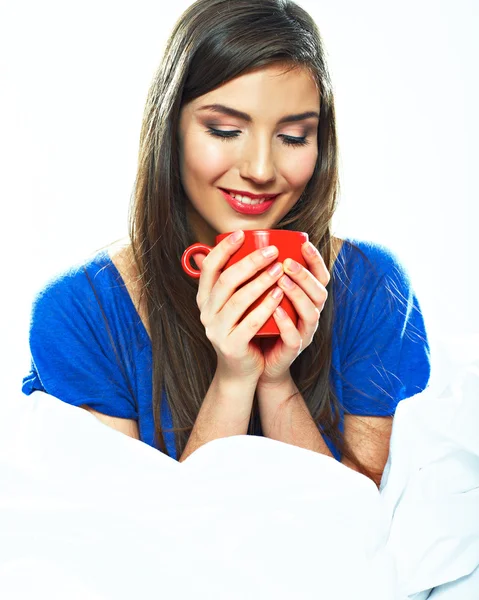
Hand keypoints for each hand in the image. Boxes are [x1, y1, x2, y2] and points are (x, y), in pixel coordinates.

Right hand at [193, 231, 285, 382]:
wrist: (240, 371)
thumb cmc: (241, 330)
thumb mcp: (230, 305)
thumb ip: (231, 281)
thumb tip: (230, 246)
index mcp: (204, 299)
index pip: (209, 268)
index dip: (223, 249)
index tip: (241, 234)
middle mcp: (206, 313)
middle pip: (226, 281)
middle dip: (250, 262)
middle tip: (272, 251)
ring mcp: (217, 331)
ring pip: (239, 300)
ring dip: (260, 281)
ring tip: (279, 269)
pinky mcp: (231, 346)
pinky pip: (250, 322)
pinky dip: (266, 306)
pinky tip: (279, 294)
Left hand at [257, 241, 329, 386]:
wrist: (256, 362)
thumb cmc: (259, 323)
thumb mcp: (261, 296)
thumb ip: (253, 274)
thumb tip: (223, 247)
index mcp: (306, 299)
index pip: (320, 277)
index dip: (316, 261)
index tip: (304, 244)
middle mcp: (309, 314)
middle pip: (319, 293)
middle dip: (305, 275)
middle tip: (286, 262)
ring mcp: (303, 333)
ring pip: (311, 313)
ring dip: (298, 295)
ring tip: (281, 281)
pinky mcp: (291, 351)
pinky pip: (294, 337)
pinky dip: (286, 323)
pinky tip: (275, 310)